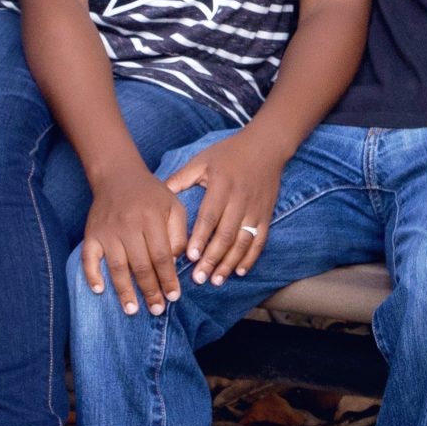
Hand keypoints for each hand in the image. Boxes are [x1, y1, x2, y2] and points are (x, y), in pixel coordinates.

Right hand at [80, 164, 187, 315]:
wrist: (119, 175)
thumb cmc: (151, 194)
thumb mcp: (173, 206)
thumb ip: (179, 232)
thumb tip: (178, 262)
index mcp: (152, 218)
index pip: (162, 255)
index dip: (168, 278)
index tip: (174, 297)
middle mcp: (129, 225)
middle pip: (140, 265)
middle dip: (150, 290)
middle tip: (157, 309)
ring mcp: (108, 231)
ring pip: (117, 266)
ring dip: (124, 291)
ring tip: (132, 310)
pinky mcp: (91, 234)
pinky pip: (89, 258)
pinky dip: (92, 275)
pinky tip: (99, 291)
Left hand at [164, 131, 285, 287]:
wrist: (266, 146)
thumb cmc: (229, 153)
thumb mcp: (203, 160)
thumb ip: (182, 178)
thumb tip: (160, 194)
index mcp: (221, 186)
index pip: (210, 216)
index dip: (200, 238)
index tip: (189, 257)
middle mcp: (240, 199)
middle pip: (226, 233)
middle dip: (212, 258)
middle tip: (199, 278)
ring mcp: (255, 208)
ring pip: (243, 241)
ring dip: (229, 262)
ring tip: (216, 279)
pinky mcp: (266, 214)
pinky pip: (260, 240)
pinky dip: (250, 257)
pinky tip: (239, 271)